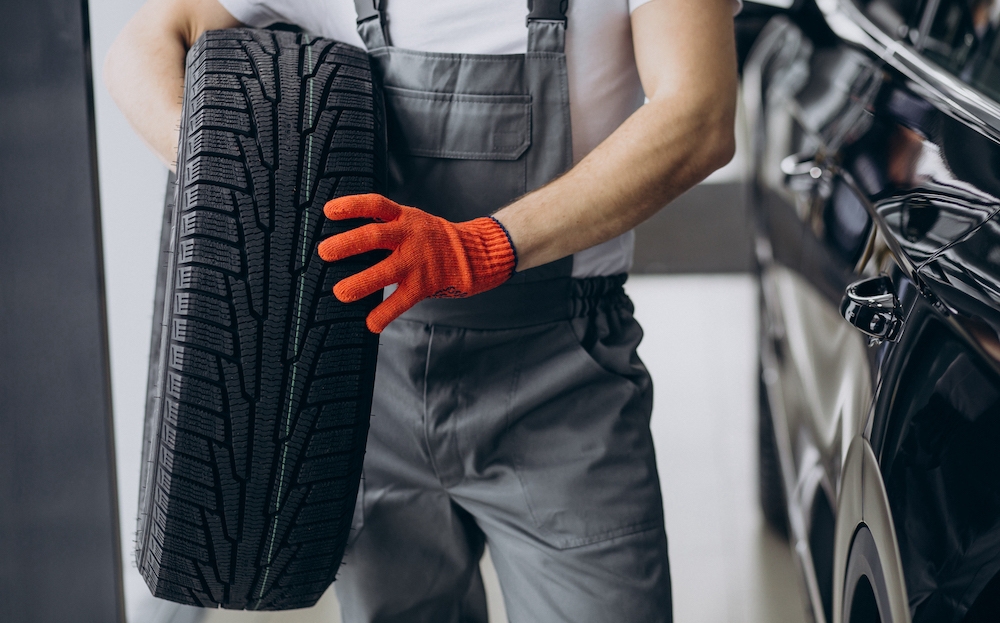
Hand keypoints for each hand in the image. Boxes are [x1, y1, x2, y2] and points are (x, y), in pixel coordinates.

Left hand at [317, 194, 516, 332]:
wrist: (471, 254)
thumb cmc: (430, 238)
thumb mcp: (410, 221)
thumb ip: (384, 225)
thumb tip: (342, 239)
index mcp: (404, 217)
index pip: (376, 205)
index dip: (352, 205)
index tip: (328, 211)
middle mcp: (409, 236)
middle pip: (376, 236)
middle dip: (349, 243)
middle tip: (324, 252)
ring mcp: (417, 261)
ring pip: (387, 271)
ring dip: (362, 282)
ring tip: (340, 293)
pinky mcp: (424, 285)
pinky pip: (402, 301)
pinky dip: (385, 314)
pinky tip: (371, 324)